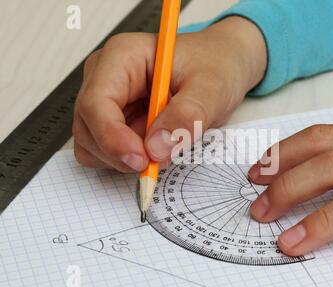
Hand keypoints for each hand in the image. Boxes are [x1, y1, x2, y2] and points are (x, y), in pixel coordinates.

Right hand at [73, 17, 266, 171]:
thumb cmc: (215, 65)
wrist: (221, 64)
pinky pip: (105, 150)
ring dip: (123, 158)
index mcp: (123, 56)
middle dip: (120, 153)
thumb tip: (156, 148)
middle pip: (87, 127)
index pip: (96, 103)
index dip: (112, 138)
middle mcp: (106, 76)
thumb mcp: (212, 88)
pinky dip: (127, 158)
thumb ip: (187, 116)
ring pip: (92, 144)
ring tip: (163, 145)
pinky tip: (155, 146)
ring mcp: (107, 99)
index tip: (141, 160)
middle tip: (159, 160)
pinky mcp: (114, 118)